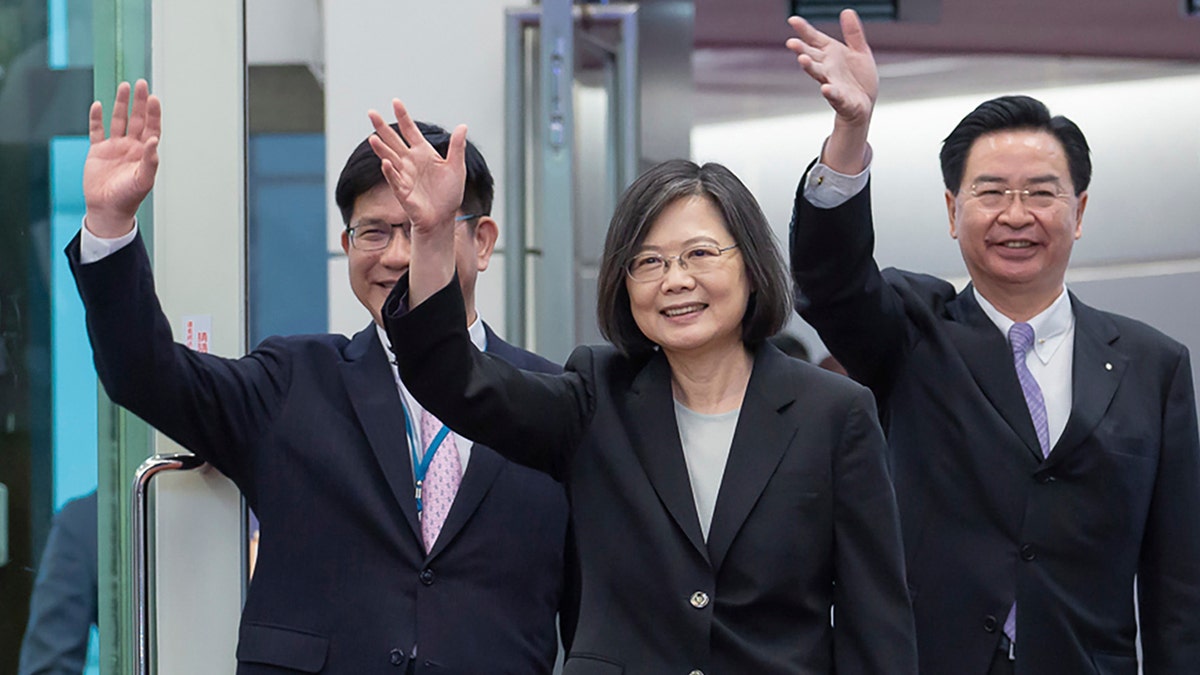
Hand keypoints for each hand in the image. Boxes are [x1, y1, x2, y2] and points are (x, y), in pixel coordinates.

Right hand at [83, 79, 161, 237]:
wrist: (108, 209)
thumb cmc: (129, 197)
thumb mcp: (143, 179)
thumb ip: (150, 160)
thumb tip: (153, 140)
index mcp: (145, 153)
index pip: (151, 128)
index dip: (153, 113)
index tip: (153, 98)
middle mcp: (131, 146)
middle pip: (137, 119)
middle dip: (139, 102)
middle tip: (141, 84)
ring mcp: (115, 147)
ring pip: (118, 120)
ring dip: (121, 104)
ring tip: (124, 87)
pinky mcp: (98, 151)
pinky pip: (97, 130)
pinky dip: (96, 118)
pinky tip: (98, 105)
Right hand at [367, 100, 466, 234]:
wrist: (443, 217)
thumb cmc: (449, 194)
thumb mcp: (457, 167)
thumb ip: (457, 147)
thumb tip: (463, 125)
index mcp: (423, 153)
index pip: (410, 131)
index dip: (403, 117)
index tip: (396, 102)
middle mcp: (411, 161)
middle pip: (394, 141)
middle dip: (382, 128)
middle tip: (371, 113)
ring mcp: (405, 175)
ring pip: (390, 158)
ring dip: (381, 149)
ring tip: (373, 137)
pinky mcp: (403, 191)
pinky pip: (395, 179)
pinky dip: (390, 172)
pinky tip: (386, 163)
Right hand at [786, 9, 876, 127]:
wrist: (864, 105)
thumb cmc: (858, 79)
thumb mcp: (860, 51)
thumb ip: (853, 33)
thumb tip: (847, 11)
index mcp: (831, 54)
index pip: (814, 39)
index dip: (804, 30)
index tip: (793, 20)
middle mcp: (828, 68)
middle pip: (812, 56)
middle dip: (801, 50)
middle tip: (791, 42)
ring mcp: (832, 83)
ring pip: (818, 74)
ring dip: (810, 67)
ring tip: (802, 59)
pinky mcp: (841, 99)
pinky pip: (835, 95)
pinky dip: (830, 92)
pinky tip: (826, 88)